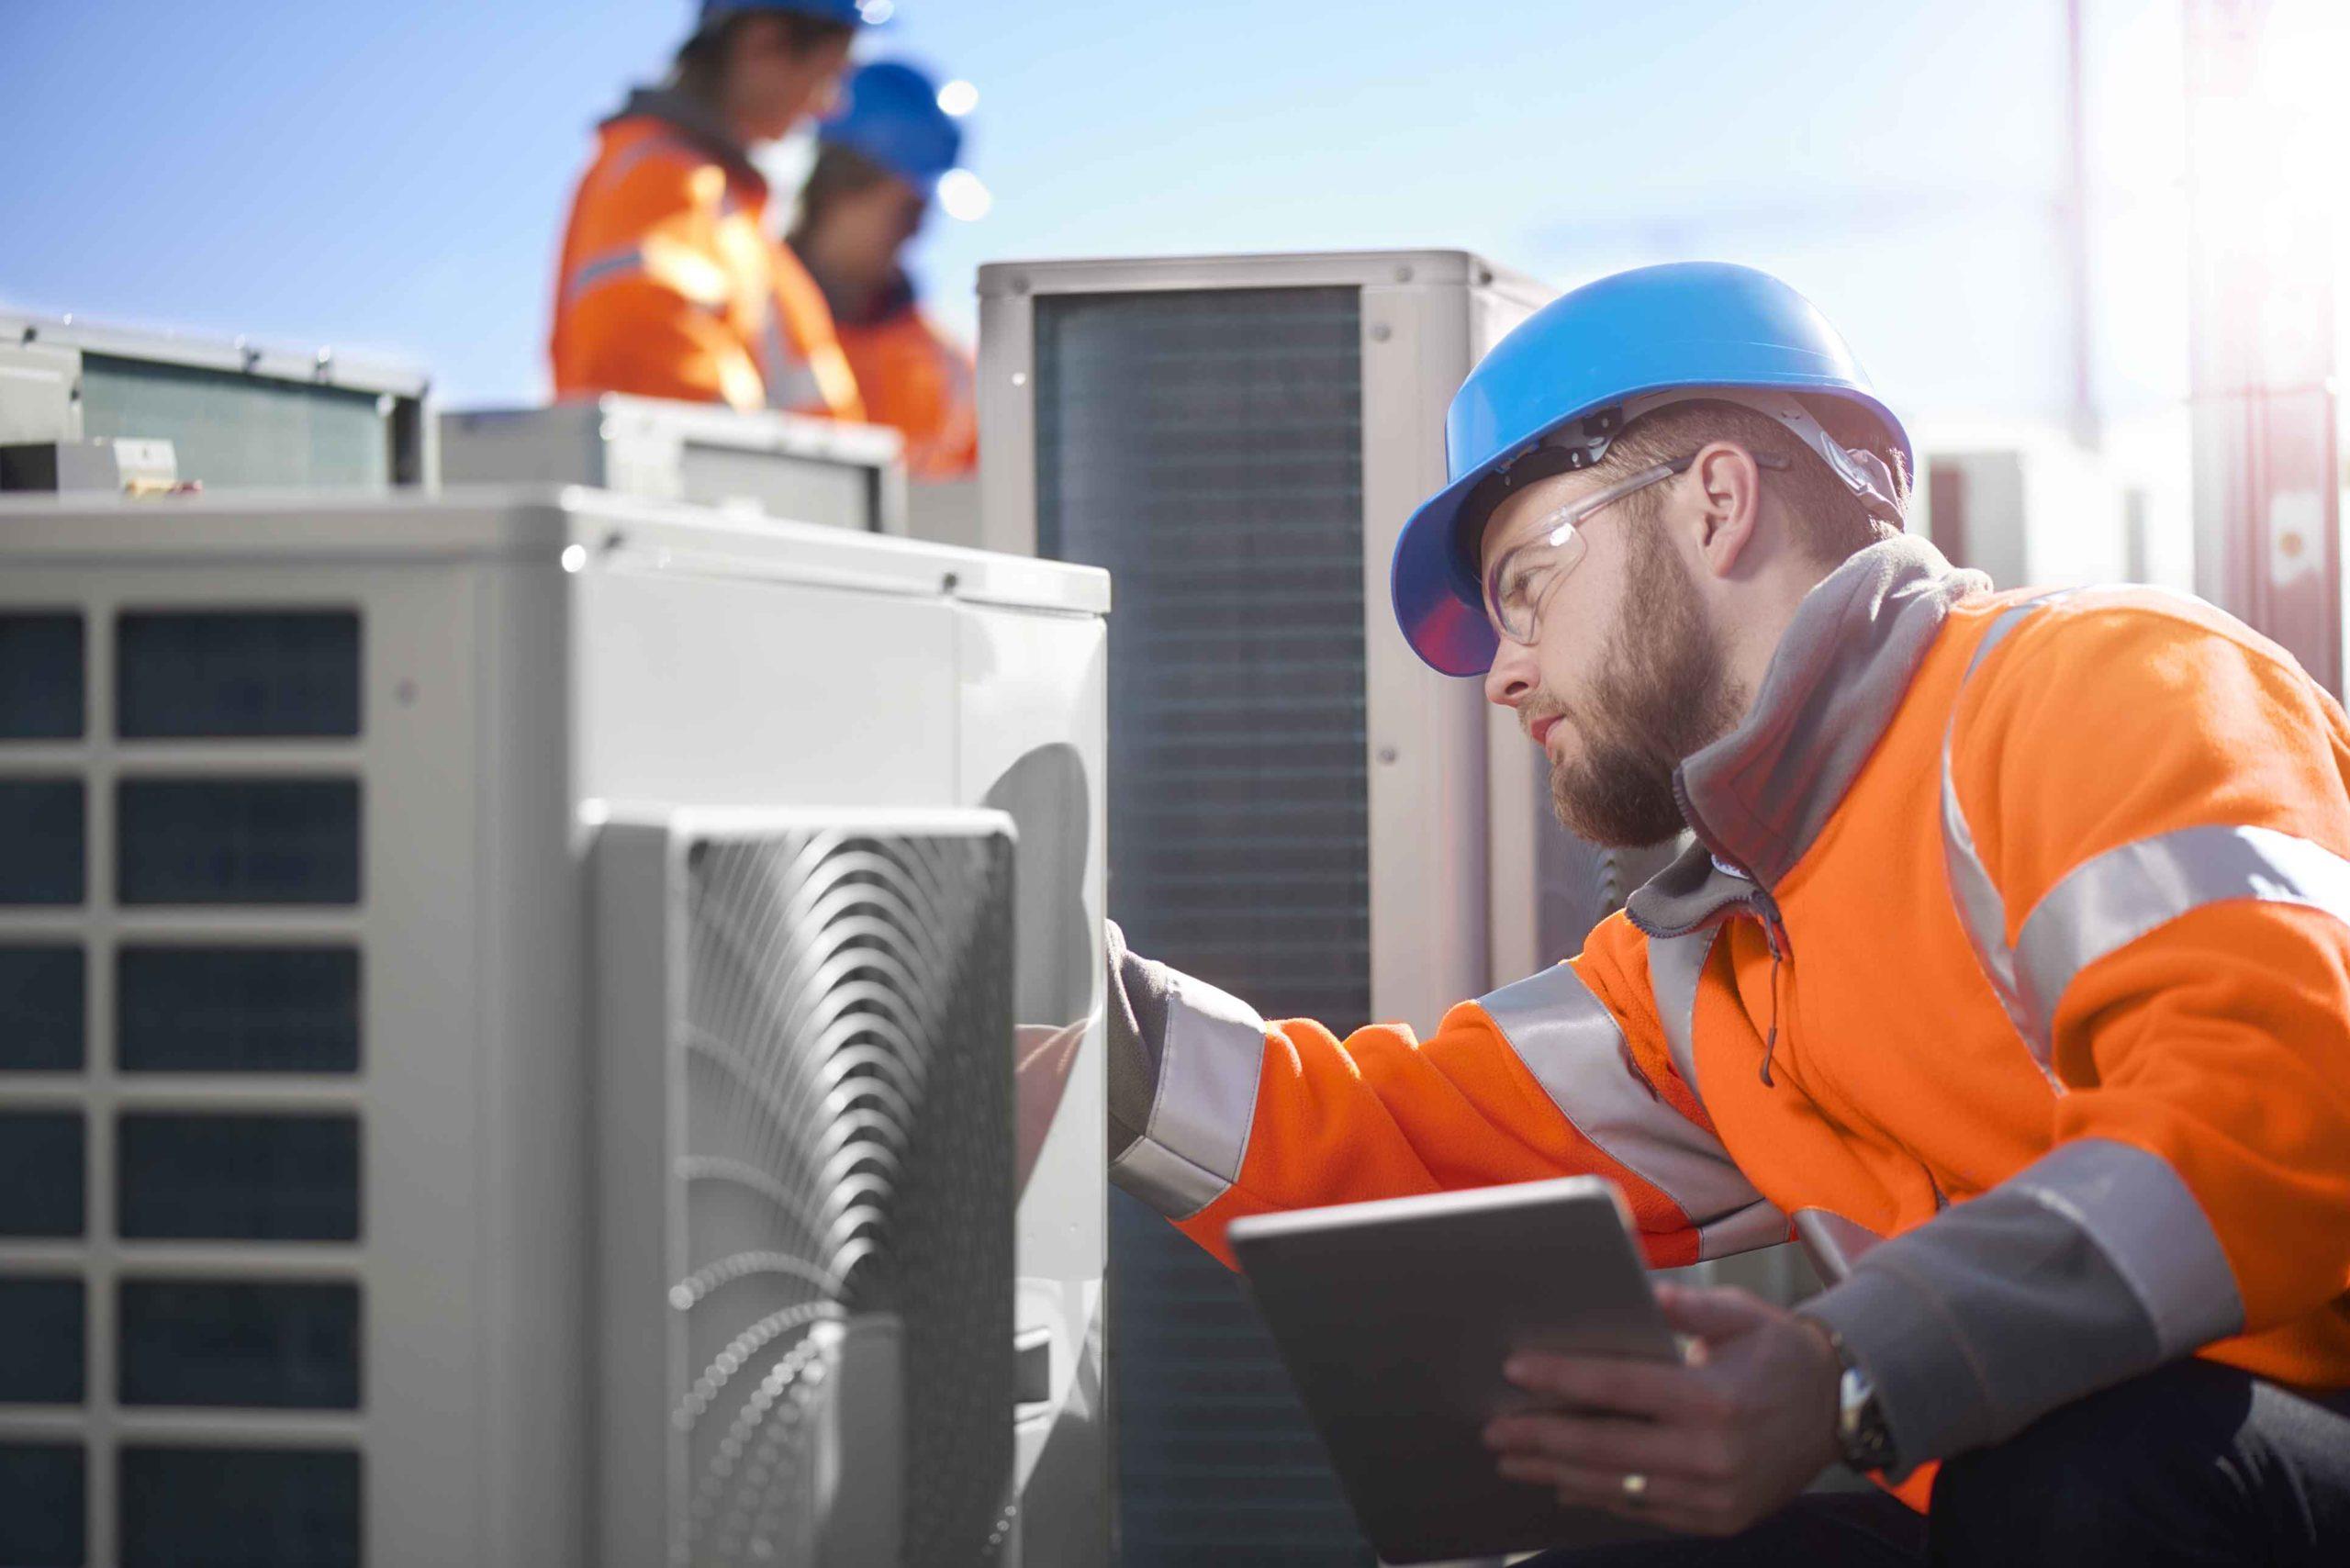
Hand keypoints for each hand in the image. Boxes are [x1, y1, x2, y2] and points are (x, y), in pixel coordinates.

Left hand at [1482, 1284, 1842, 1537]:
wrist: (1840, 1411)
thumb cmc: (1780, 1354)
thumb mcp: (1742, 1316)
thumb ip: (1690, 1307)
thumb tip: (1641, 1289)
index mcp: (1712, 1399)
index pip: (1618, 1389)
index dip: (1562, 1380)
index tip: (1515, 1370)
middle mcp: (1711, 1455)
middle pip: (1604, 1447)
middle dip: (1541, 1438)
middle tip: (1494, 1430)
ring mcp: (1714, 1496)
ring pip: (1618, 1486)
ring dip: (1558, 1474)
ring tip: (1513, 1461)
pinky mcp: (1718, 1520)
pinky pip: (1645, 1510)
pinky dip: (1601, 1496)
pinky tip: (1565, 1485)